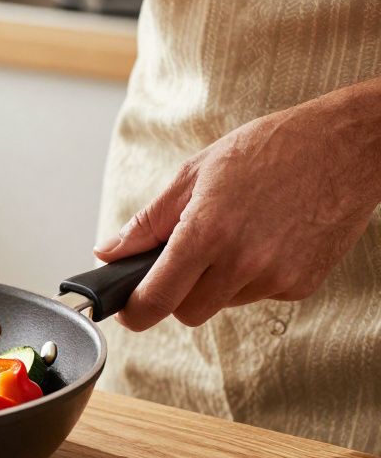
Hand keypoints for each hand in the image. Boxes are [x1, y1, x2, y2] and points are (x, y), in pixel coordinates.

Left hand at [94, 103, 380, 329]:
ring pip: (224, 303)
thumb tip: (109, 252)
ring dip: (217, 282)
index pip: (157, 299)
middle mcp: (242, 262)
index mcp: (207, 233)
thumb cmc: (270, 149)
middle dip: (176, 294)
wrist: (347, 145)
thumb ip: (148, 222)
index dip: (135, 311)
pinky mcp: (303, 284)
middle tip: (182, 261)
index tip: (127, 310)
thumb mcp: (195, 174)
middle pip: (188, 312)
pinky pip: (260, 294)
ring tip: (236, 233)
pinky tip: (267, 237)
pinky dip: (253, 276)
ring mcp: (276, 277)